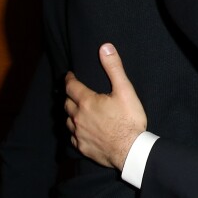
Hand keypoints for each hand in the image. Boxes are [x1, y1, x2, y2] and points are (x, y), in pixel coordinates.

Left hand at [64, 44, 146, 169]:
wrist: (130, 149)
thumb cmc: (129, 119)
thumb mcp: (125, 89)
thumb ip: (113, 68)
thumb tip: (105, 47)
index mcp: (87, 102)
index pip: (71, 87)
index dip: (69, 79)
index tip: (69, 75)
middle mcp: (78, 118)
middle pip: (67, 103)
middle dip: (69, 95)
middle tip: (74, 91)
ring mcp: (79, 134)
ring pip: (67, 120)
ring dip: (70, 112)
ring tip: (76, 109)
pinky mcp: (82, 147)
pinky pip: (72, 136)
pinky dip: (74, 129)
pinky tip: (80, 129)